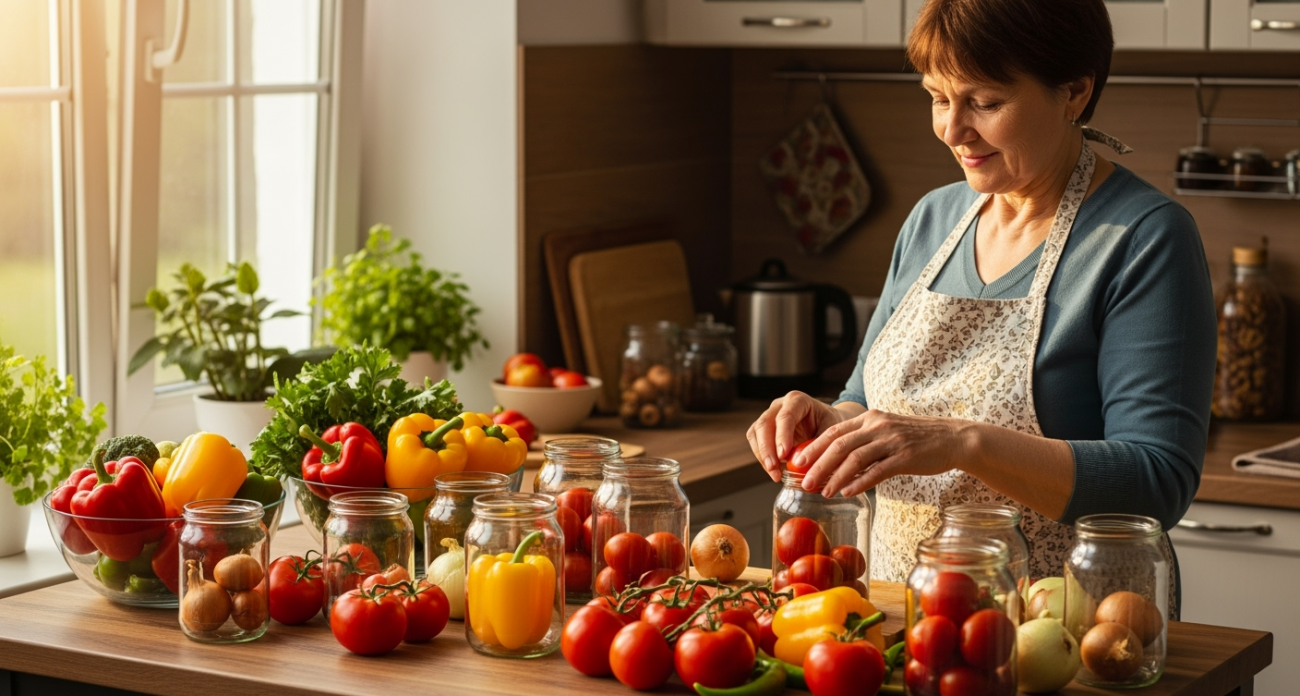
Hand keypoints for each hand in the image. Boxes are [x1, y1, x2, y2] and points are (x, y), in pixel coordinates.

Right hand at [746, 392, 845, 481]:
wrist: (827, 423)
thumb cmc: (831, 425)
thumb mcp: (832, 433)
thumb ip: (818, 446)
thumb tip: (799, 464)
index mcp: (798, 400)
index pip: (785, 416)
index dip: (782, 436)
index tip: (783, 455)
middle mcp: (780, 405)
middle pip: (765, 424)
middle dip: (767, 448)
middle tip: (774, 468)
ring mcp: (769, 416)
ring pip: (756, 433)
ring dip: (762, 455)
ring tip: (775, 474)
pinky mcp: (764, 429)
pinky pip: (756, 441)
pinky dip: (762, 458)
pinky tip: (774, 470)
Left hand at [797, 410, 974, 496]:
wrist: (952, 438)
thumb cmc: (917, 439)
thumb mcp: (886, 431)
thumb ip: (864, 441)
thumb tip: (837, 462)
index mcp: (869, 418)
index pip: (834, 432)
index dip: (814, 448)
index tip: (797, 462)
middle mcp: (877, 425)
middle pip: (839, 445)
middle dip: (818, 465)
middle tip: (804, 481)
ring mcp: (891, 440)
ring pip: (855, 458)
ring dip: (835, 477)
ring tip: (823, 492)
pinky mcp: (905, 456)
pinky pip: (877, 471)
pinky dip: (859, 482)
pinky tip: (847, 492)